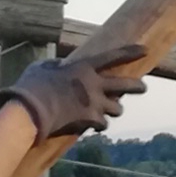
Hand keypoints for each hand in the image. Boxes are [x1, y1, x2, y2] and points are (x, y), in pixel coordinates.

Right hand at [0, 42, 148, 142]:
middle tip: (143, 87)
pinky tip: (94, 126)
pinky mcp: (90, 120)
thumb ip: (56, 64)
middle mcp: (94, 84)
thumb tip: (60, 64)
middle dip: (138, 86)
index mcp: (84, 67)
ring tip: (111, 110)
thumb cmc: (31, 87)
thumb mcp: (42, 67)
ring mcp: (95, 103)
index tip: (145, 50)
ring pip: (118, 108)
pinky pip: (103, 124)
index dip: (130, 53)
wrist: (30, 111)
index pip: (113, 56)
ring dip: (115, 109)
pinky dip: (99, 125)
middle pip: (126, 85)